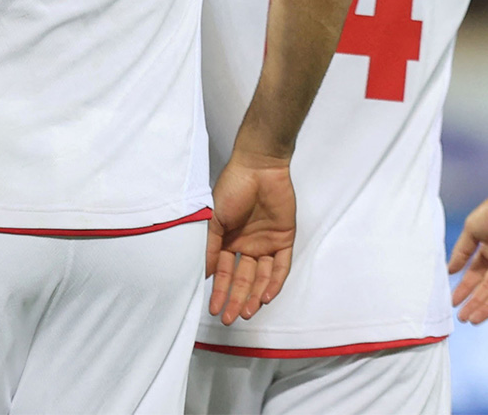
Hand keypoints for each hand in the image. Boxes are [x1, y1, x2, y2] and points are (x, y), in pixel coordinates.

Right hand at [206, 150, 295, 324]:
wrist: (258, 168)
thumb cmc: (232, 188)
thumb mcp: (214, 219)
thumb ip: (209, 247)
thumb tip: (204, 274)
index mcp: (227, 241)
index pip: (223, 273)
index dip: (219, 291)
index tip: (214, 309)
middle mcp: (246, 246)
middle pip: (242, 279)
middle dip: (236, 299)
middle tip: (230, 319)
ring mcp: (265, 244)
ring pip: (261, 277)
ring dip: (254, 295)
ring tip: (247, 312)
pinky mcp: (284, 240)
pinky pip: (280, 267)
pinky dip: (274, 282)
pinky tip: (265, 296)